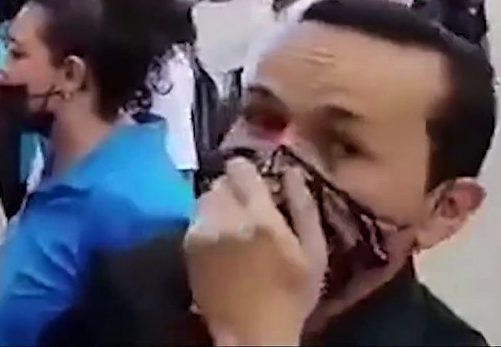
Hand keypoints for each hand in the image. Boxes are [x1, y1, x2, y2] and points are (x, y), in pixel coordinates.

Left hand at [184, 158, 326, 345]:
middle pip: (220, 182)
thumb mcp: (313, 253)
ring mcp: (201, 232)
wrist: (251, 332)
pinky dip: (208, 222)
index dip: (248, 172)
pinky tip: (222, 242)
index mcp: (260, 219)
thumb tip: (291, 171)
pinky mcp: (187, 245)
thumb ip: (304, 207)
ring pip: (205, 197)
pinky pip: (196, 218)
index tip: (257, 182)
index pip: (240, 169)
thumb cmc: (291, 294)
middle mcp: (225, 219)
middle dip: (235, 190)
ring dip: (219, 204)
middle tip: (249, 209)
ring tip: (235, 225)